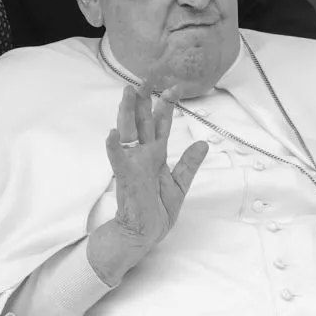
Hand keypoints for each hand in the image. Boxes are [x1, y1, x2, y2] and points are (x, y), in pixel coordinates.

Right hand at [106, 82, 208, 247]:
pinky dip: (114, 148)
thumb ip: (189, 164)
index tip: (174, 87)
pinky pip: (118, 161)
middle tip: (146, 78)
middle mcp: (143, 156)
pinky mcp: (125, 180)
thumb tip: (203, 143)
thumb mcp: (179, 186)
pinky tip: (112, 134)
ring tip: (126, 93)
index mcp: (156, 156)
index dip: (166, 106)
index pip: (160, 125)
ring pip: (128, 134)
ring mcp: (132, 166)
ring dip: (126, 113)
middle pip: (142, 122)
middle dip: (144, 100)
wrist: (140, 236)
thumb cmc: (156, 212)